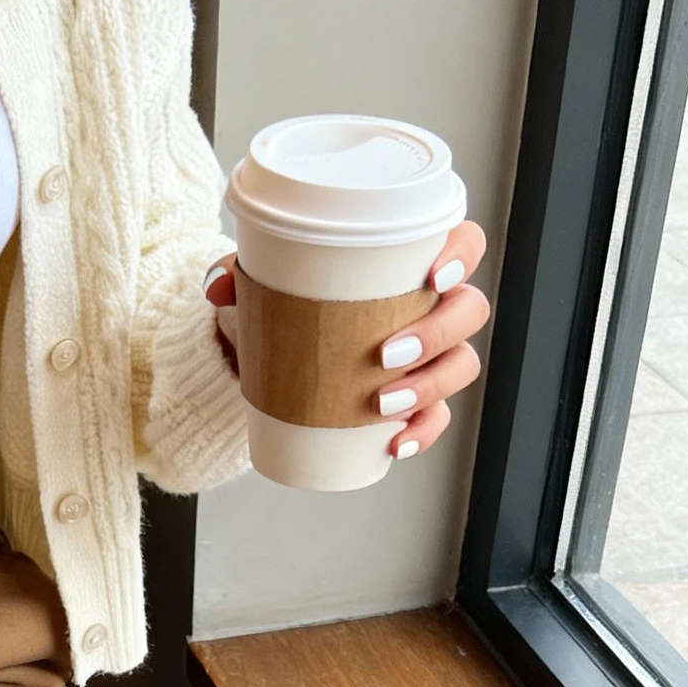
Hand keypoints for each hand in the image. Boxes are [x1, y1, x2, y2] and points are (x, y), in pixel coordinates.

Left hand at [204, 222, 491, 459]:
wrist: (275, 351)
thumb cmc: (290, 301)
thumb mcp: (264, 279)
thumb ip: (240, 271)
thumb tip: (217, 284)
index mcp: (410, 261)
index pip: (463, 243)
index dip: (460, 254)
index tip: (432, 275)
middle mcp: (433, 304)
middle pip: (469, 310)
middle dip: (436, 335)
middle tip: (385, 354)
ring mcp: (432, 353)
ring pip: (461, 364)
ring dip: (430, 386)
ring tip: (382, 404)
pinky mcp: (418, 397)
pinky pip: (438, 417)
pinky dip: (421, 432)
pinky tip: (394, 443)